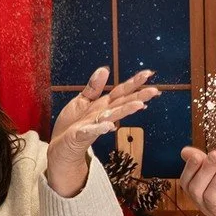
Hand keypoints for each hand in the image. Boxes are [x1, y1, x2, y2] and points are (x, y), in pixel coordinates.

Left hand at [46, 67, 159, 196]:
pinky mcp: (81, 135)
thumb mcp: (82, 100)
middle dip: (138, 97)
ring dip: (125, 110)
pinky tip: (109, 125)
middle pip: (122, 103)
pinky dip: (100, 128)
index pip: (121, 91)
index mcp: (103, 104)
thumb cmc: (72, 124)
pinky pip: (91, 131)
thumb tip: (105, 69)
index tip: (148, 74)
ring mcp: (94, 125)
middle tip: (154, 91)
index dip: (134, 82)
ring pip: (112, 116)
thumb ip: (94, 86)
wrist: (61, 146)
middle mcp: (102, 114)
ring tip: (139, 105)